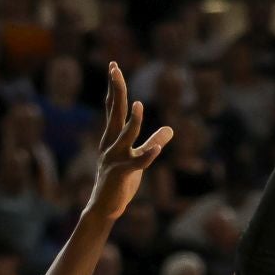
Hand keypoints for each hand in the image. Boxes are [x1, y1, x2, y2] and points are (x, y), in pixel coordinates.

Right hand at [86, 63, 172, 219]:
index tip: (113, 66)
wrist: (105, 208)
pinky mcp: (122, 174)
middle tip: (114, 68)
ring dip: (133, 122)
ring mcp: (114, 159)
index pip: (113, 108)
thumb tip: (170, 129)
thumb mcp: (139, 159)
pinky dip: (147, 155)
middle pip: (114, 113)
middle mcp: (110, 144)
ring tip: (139, 105)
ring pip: (125, 136)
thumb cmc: (120, 182)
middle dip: (115, 90)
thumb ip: (154, 143)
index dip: (114, 88)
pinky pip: (137, 163)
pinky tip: (156, 150)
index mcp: (112, 138)